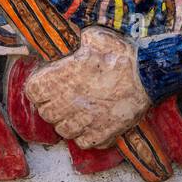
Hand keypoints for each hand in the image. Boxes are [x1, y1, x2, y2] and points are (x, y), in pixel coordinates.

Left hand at [25, 26, 151, 150]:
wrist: (147, 75)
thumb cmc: (121, 55)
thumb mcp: (95, 37)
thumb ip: (78, 41)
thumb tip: (73, 40)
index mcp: (64, 77)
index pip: (33, 90)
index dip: (37, 88)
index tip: (44, 84)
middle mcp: (70, 102)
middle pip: (46, 113)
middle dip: (50, 106)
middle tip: (61, 98)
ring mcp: (86, 121)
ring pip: (62, 131)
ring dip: (66, 122)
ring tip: (76, 112)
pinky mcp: (102, 133)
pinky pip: (83, 143)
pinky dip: (84, 136)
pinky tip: (90, 124)